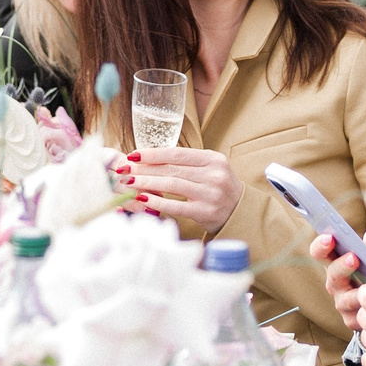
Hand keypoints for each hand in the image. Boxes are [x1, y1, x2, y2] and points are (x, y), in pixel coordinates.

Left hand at [115, 148, 242, 229]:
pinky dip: (158, 202)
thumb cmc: (218, 187)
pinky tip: (143, 199)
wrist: (240, 211)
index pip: (177, 153)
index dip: (153, 154)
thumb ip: (186, 163)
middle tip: (125, 169)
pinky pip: (177, 205)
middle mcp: (214, 174)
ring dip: (147, 183)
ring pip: (172, 185)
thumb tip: (149, 159)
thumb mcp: (209, 168)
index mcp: (213, 159)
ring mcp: (211, 194)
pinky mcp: (206, 212)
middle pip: (172, 169)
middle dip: (144, 169)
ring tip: (130, 183)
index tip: (133, 155)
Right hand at [309, 226, 365, 330]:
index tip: (329, 238)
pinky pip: (359, 315)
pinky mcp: (351, 320)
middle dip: (341, 266)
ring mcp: (341, 302)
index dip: (321, 245)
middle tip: (353, 258)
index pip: (319, 252)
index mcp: (335, 260)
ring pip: (346, 299)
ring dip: (359, 292)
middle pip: (332, 274)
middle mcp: (335, 282)